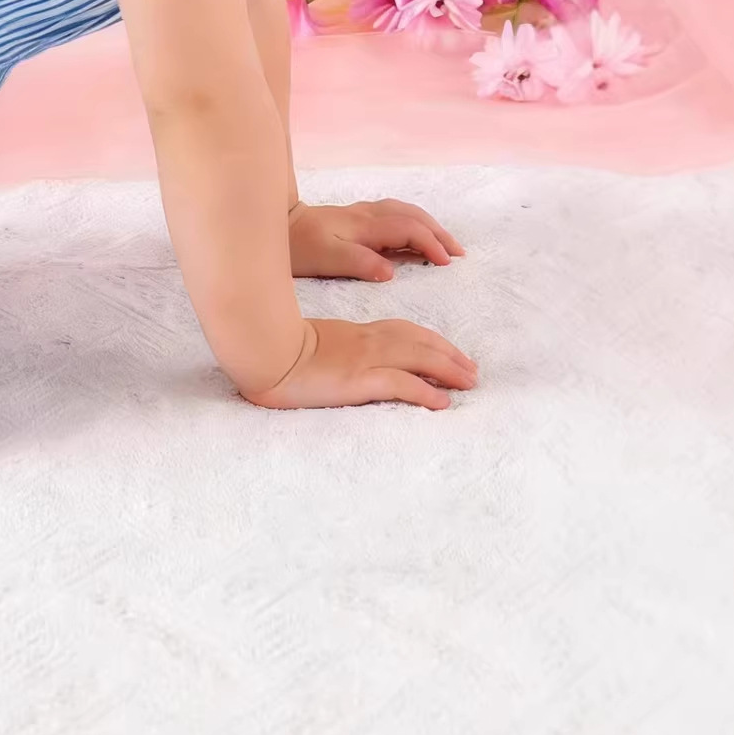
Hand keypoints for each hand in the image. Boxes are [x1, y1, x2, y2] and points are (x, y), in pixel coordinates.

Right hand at [239, 317, 479, 410]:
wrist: (262, 348)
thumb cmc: (276, 344)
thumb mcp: (311, 342)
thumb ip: (332, 348)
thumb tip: (340, 360)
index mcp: (355, 333)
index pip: (403, 331)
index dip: (431, 341)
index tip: (451, 352)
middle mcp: (366, 341)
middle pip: (419, 342)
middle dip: (449, 355)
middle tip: (472, 371)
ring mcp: (364, 359)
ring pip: (419, 359)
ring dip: (448, 370)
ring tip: (468, 383)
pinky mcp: (359, 380)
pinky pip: (401, 385)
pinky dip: (425, 392)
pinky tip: (442, 403)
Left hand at [288, 199, 465, 280]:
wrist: (272, 226)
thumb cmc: (298, 247)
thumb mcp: (326, 258)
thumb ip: (359, 263)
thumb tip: (391, 271)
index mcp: (364, 225)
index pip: (409, 229)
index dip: (431, 244)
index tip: (447, 263)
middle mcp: (366, 215)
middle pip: (412, 216)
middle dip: (439, 233)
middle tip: (459, 254)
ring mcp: (360, 214)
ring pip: (404, 212)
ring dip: (428, 225)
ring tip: (445, 245)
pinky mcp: (353, 218)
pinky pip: (393, 215)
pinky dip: (412, 223)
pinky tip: (414, 236)